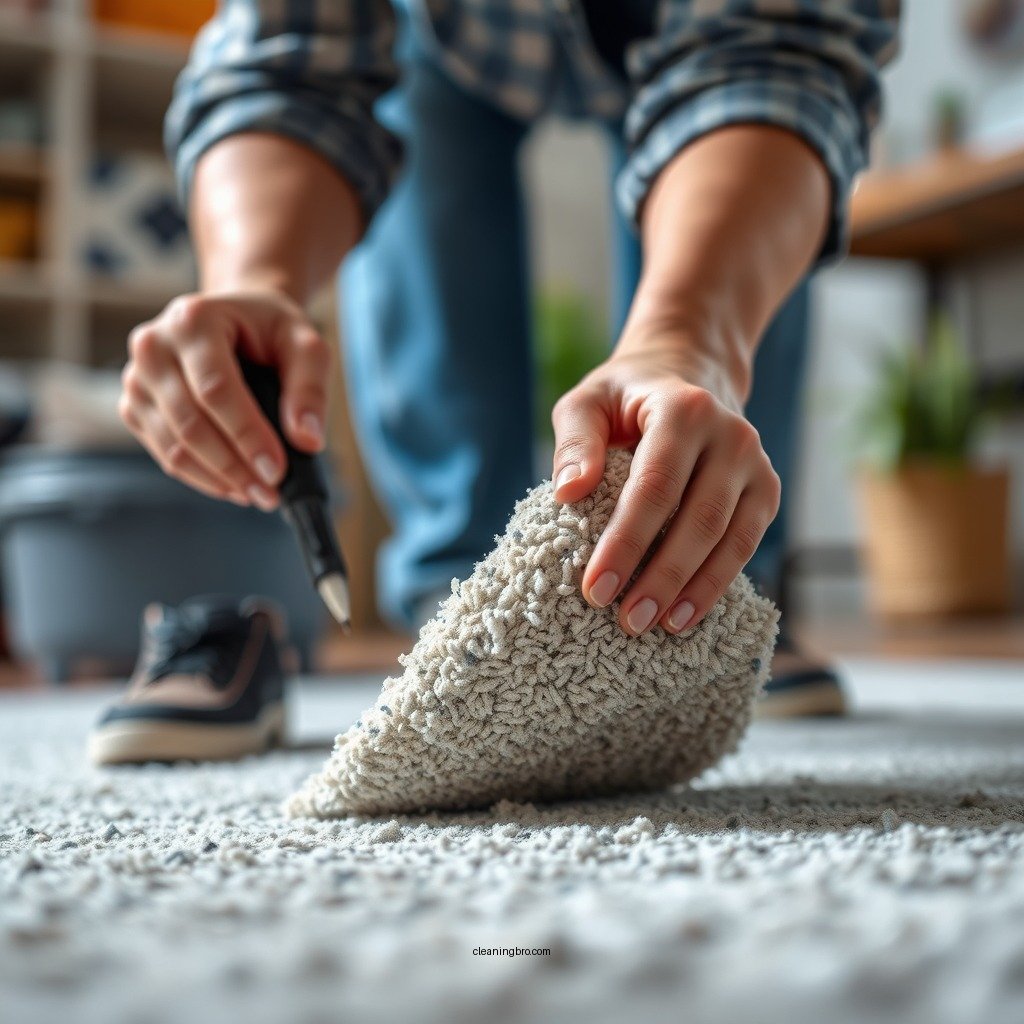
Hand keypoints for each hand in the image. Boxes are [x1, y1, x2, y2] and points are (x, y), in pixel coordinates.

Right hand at [119, 290, 328, 508]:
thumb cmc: (272, 332)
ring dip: (218, 480)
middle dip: (234, 467)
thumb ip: (310, 390)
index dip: (247, 435)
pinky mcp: (134, 407)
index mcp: (194, 320)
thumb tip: (307, 442)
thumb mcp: (306, 346)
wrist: (237, 320)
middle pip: (190, 423)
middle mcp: (154, 346)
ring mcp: (137, 379)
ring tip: (258, 494)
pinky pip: (165, 454)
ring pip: (173, 446)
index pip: (215, 389)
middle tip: (271, 494)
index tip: (277, 471)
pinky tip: (234, 486)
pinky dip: (201, 477)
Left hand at [551, 332, 779, 636]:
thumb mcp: (588, 402)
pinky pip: (746, 544)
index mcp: (684, 409)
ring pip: (730, 539)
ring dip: (693, 590)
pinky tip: (686, 614)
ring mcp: (755, 464)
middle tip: (626, 621)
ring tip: (656, 627)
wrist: (689, 375)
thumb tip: (568, 493)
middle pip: (697, 519)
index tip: (595, 589)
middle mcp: (730, 435)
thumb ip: (576, 442)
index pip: (654, 486)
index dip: (626, 542)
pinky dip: (717, 583)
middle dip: (661, 576)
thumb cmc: (625, 398)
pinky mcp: (766, 490)